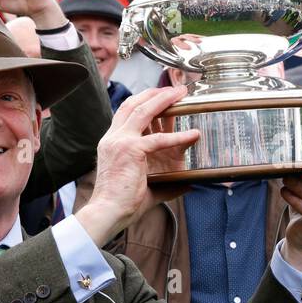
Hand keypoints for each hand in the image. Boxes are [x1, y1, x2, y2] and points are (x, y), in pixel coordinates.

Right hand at [73, 86, 200, 245]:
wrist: (107, 213)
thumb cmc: (122, 203)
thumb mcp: (144, 185)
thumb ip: (165, 181)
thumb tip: (187, 183)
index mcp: (112, 142)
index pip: (127, 112)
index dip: (144, 101)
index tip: (161, 96)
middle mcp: (113, 138)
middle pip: (134, 104)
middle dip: (155, 93)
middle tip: (175, 89)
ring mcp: (120, 141)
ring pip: (144, 111)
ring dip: (165, 100)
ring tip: (182, 95)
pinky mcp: (131, 151)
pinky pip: (159, 139)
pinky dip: (178, 136)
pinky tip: (193, 135)